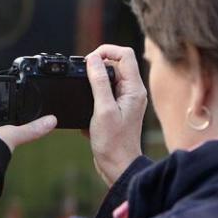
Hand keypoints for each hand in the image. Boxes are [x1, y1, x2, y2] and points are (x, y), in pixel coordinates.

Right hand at [86, 45, 148, 186]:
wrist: (118, 166)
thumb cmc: (114, 143)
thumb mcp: (103, 109)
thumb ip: (99, 82)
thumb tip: (93, 60)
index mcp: (134, 89)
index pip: (125, 54)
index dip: (106, 51)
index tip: (89, 60)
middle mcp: (133, 92)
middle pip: (117, 63)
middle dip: (98, 66)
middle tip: (84, 76)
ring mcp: (125, 100)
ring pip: (109, 78)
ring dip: (94, 82)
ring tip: (85, 94)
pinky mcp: (117, 109)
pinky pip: (105, 92)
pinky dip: (93, 95)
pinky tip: (88, 108)